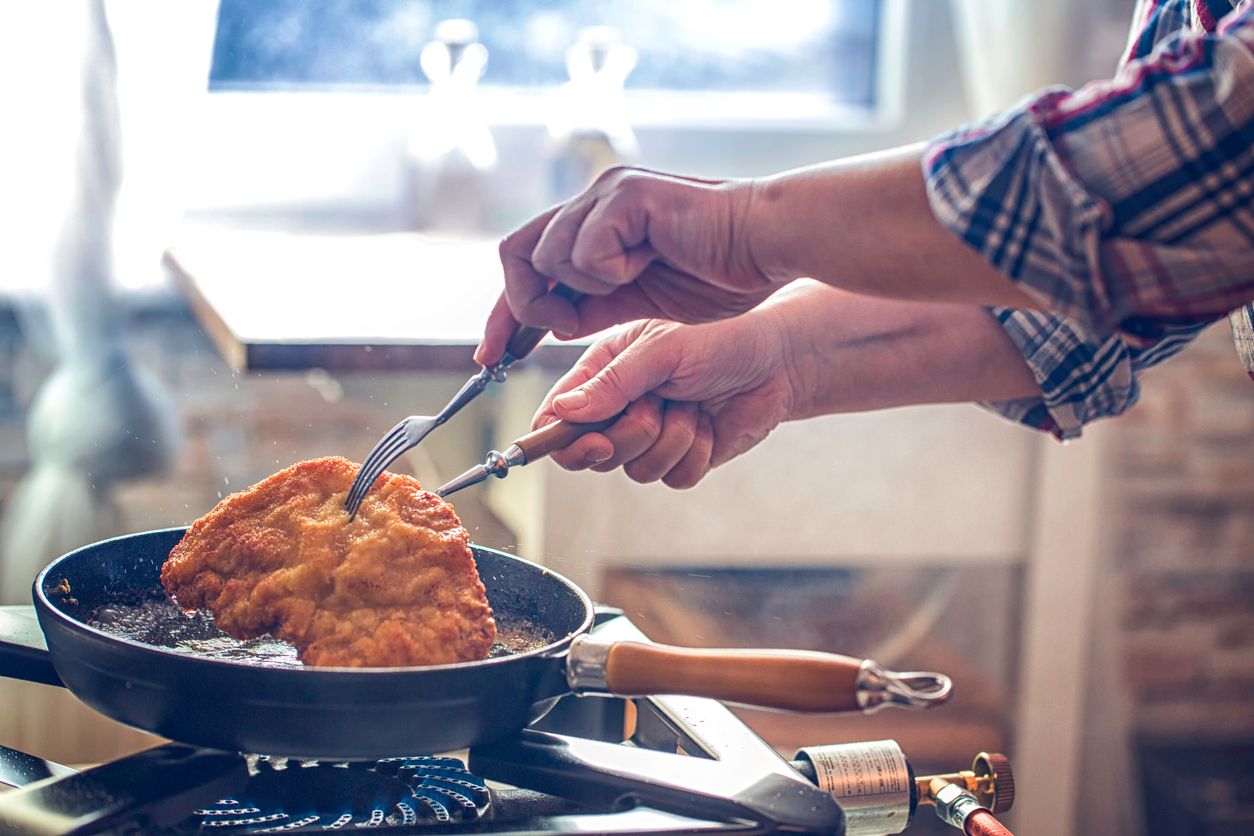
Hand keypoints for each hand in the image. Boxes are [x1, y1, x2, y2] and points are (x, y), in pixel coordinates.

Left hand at [475, 167, 778, 365]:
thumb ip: (594, 306)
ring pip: (547, 254)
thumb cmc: (721, 273)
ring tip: (629, 283)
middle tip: (560, 329)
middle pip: (515, 251)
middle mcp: (592, 202)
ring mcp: (607, 193)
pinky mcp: (626, 194)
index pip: (524, 264)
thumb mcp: (642, 303)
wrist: (768, 246)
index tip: (490, 358)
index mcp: (594, 226)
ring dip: (581, 288)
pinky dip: (606, 271)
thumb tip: (553, 321)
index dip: (504, 314)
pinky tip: (644, 266)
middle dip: (523, 305)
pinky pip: (584, 249)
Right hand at [530, 309, 798, 488]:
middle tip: (657, 407)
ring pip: (637, 470)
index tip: (593, 442)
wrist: (777, 360)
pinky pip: (674, 478)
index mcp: (602, 372)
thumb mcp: (662, 350)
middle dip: (631, 435)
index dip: (562, 439)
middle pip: (593, 453)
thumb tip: (562, 411)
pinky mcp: (682, 457)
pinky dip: (695, 454)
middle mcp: (620, 407)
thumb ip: (613, 382)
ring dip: (671, 440)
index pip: (556, 416)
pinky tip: (710, 424)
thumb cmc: (718, 338)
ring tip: (692, 405)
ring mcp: (651, 436)